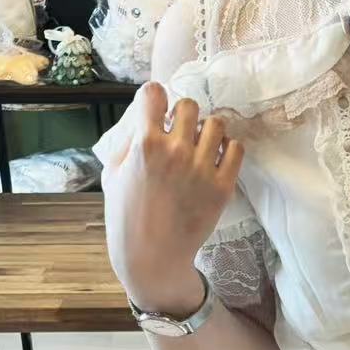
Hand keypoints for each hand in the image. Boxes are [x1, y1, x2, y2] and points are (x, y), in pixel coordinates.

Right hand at [102, 81, 243, 313]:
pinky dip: (228, 149)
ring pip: (216, 124)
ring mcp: (203, 169)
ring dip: (206, 130)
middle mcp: (176, 152)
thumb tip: (144, 115)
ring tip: (199, 146)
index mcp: (145, 145)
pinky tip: (215, 159)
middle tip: (179, 131)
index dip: (154, 98)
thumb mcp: (113, 172)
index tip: (156, 109)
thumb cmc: (126, 215)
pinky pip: (237, 149)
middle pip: (189, 105)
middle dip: (182, 115)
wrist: (152, 256)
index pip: (154, 93)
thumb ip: (128, 140)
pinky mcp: (223, 186)